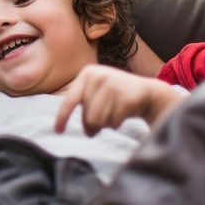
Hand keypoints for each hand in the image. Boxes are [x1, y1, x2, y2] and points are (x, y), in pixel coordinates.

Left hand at [55, 64, 185, 136]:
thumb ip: (82, 103)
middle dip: (94, 125)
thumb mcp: (95, 92)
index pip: (70, 100)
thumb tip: (74, 127)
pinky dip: (118, 123)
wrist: (147, 93)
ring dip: (106, 124)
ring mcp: (115, 84)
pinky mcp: (128, 96)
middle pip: (88, 116)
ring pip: (100, 121)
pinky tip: (124, 113)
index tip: (58, 131)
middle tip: (102, 121)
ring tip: (114, 114)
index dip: (62, 118)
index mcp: (87, 73)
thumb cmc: (115, 96)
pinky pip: (115, 122)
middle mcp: (99, 76)